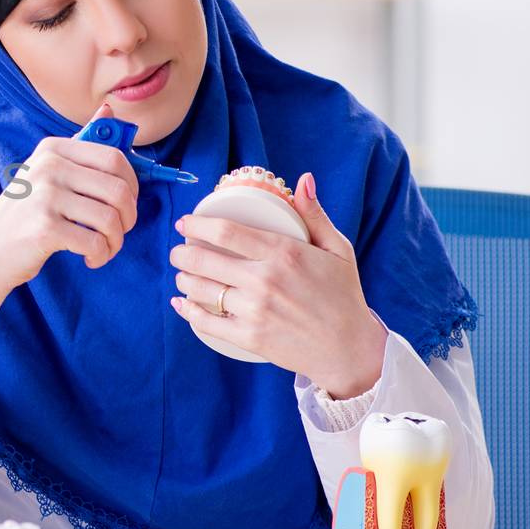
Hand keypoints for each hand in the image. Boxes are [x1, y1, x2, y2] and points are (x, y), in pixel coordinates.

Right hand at [0, 101, 139, 369]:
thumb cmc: (22, 214)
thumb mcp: (45, 172)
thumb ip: (79, 146)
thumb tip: (109, 110)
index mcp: (52, 148)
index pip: (114, 158)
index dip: (132, 184)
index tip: (126, 202)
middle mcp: (48, 166)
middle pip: (118, 189)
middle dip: (129, 215)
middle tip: (120, 229)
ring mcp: (45, 196)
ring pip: (110, 219)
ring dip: (115, 240)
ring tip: (104, 247)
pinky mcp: (45, 228)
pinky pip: (96, 242)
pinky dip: (101, 255)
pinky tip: (90, 258)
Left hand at [169, 171, 387, 397]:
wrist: (350, 349)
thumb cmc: (343, 295)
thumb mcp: (338, 250)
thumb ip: (315, 215)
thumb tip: (303, 179)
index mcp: (284, 253)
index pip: (226, 232)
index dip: (197, 225)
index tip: (184, 223)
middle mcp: (265, 280)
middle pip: (204, 260)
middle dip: (181, 253)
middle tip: (178, 251)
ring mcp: (255, 310)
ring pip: (200, 290)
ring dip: (182, 279)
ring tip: (182, 274)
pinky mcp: (250, 338)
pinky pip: (206, 322)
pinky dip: (187, 311)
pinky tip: (181, 302)